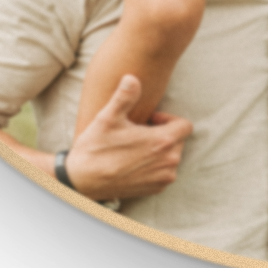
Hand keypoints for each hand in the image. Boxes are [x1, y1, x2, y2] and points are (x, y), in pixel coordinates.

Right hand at [64, 75, 191, 199]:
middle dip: (163, 134)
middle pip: (178, 141)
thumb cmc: (95, 148)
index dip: (169, 119)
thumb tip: (131, 78)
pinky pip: (164, 172)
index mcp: (163, 141)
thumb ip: (124, 97)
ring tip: (136, 147)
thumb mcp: (108, 118)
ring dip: (159, 150)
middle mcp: (169, 162)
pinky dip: (155, 166)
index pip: (185, 125)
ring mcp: (163, 178)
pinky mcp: (156, 189)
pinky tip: (134, 162)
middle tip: (140, 133)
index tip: (151, 120)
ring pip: (172, 157)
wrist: (82, 180)